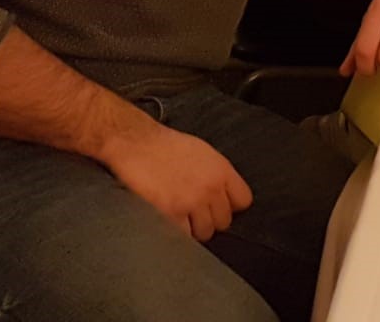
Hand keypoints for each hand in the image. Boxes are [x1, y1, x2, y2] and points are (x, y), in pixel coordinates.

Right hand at [102, 121, 252, 241]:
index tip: (217, 207)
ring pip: (205, 233)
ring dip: (194, 230)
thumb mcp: (203, 153)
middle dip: (210, 220)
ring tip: (180, 219)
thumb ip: (217, 175)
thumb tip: (222, 196)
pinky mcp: (171, 214)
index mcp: (221, 170)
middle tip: (194, 215)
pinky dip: (176, 235)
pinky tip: (168, 224)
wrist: (136, 142)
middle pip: (224, 221)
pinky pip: (183, 237)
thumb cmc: (166, 146)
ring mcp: (192, 202)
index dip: (230, 206)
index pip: (243, 201)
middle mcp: (211, 187)